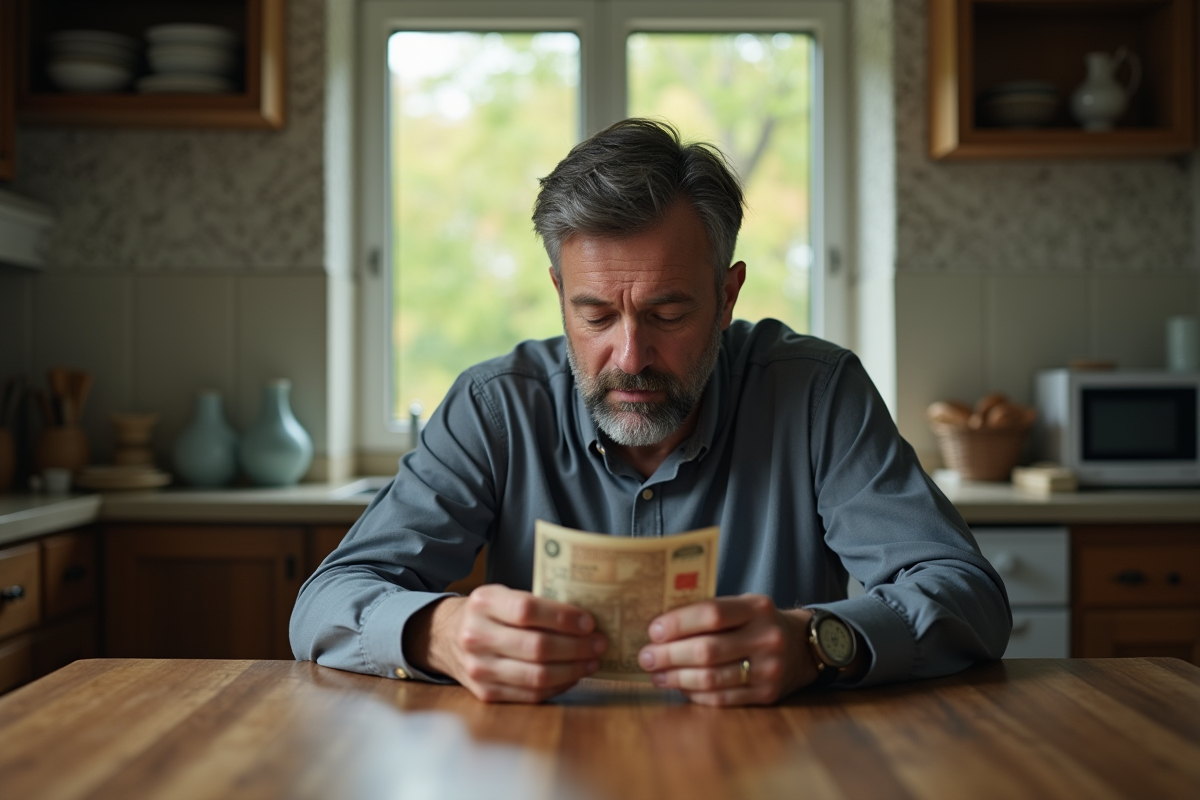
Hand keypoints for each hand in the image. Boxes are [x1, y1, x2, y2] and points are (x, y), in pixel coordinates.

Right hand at [405, 584, 606, 702]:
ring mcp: (479, 668)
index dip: (562, 618)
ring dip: (572, 669)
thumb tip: (586, 617)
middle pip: (536, 647)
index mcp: (483, 603)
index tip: (589, 622)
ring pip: (536, 675)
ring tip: (592, 660)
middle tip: (600, 643)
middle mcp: (476, 636)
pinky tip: (573, 675)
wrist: (444, 637)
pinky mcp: (485, 693)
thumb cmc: (487, 613)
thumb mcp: (501, 595)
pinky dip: (558, 686)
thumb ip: (535, 602)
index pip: (528, 610)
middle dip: (576, 647)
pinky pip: (531, 694)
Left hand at [636, 594, 816, 705]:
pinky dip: (695, 694)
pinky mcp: (767, 695)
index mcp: (757, 608)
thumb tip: (661, 626)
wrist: (804, 647)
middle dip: (669, 655)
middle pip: (707, 650)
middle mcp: (766, 638)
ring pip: (712, 678)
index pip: (711, 613)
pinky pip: (722, 698)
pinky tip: (680, 687)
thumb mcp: (744, 606)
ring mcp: (769, 669)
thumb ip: (711, 611)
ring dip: (677, 678)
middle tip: (645, 657)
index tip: (653, 630)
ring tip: (656, 675)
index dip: (678, 623)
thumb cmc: (760, 623)